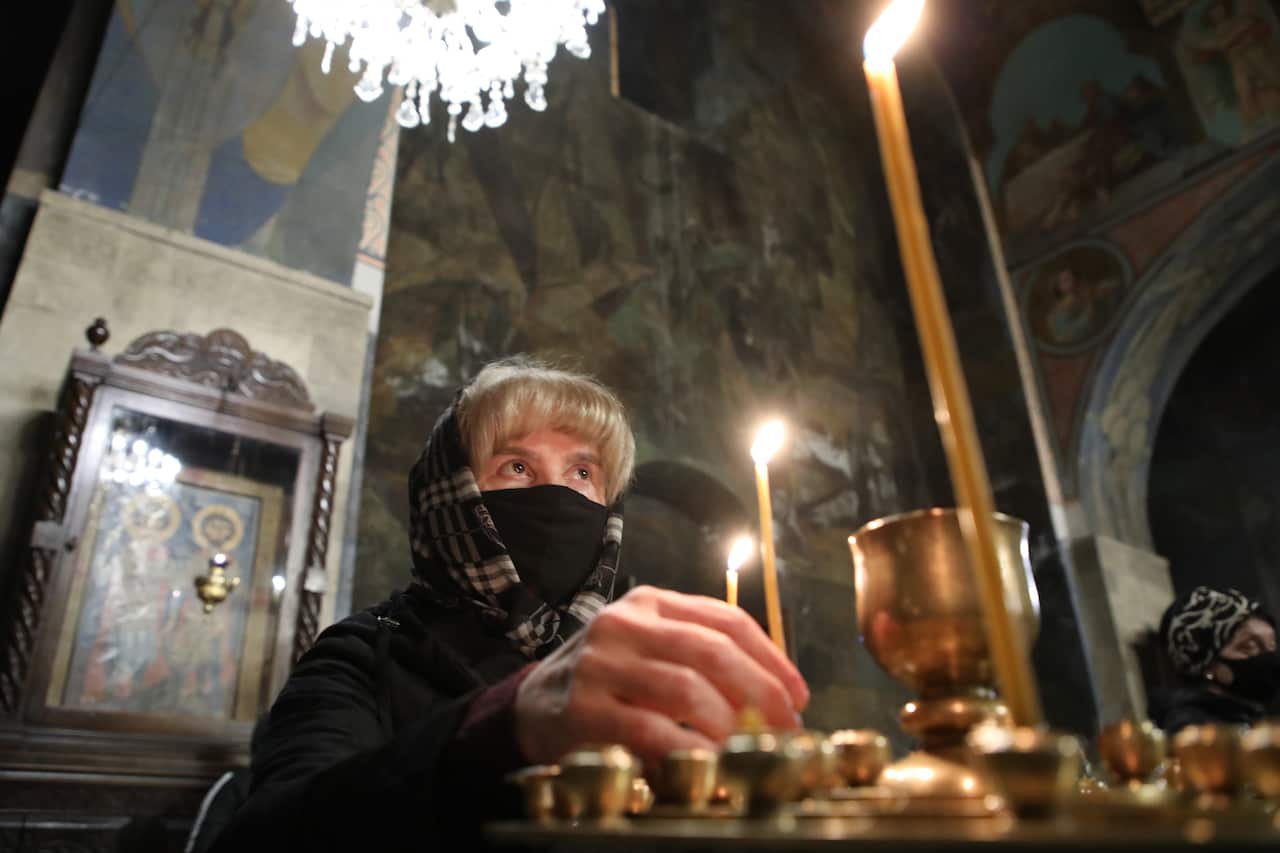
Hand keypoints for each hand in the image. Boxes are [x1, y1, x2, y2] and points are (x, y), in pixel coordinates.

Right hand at [513, 585, 808, 764]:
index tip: (799, 696)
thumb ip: (702, 658)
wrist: (532, 707)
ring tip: (746, 748)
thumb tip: (781, 697)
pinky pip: (651, 730)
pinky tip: (709, 764)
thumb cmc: (608, 682)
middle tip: (786, 728)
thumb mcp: (650, 650)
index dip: (772, 659)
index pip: (726, 620)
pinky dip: (689, 750)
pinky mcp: (582, 708)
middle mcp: (624, 623)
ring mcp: (600, 664)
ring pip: (685, 688)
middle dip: (761, 692)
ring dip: (727, 724)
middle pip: (711, 650)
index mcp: (650, 603)